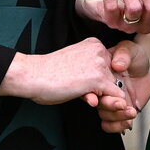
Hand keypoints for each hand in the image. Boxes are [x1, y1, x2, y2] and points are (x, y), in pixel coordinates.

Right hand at [0, 38, 126, 106]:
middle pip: (114, 77)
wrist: (34, 75)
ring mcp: (100, 64)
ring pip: (115, 88)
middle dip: (104, 89)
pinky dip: (107, 104)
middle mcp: (100, 50)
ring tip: (86, 96)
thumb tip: (104, 87)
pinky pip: (115, 97)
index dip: (101, 80)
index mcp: (94, 44)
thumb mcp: (75, 64)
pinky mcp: (98, 79)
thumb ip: (90, 70)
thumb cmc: (48, 73)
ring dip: (104, 97)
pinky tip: (89, 100)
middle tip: (87, 93)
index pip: (110, 66)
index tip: (88, 86)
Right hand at [96, 40, 149, 133]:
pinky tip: (128, 123)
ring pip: (104, 115)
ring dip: (116, 116)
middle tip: (122, 103)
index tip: (94, 100)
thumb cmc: (135, 56)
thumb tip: (116, 65)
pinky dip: (117, 126)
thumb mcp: (130, 49)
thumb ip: (123, 54)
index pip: (90, 85)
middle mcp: (101, 88)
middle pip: (98, 101)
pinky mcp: (117, 111)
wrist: (149, 69)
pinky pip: (110, 124)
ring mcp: (109, 100)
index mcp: (99, 73)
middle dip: (109, 105)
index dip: (88, 94)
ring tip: (131, 112)